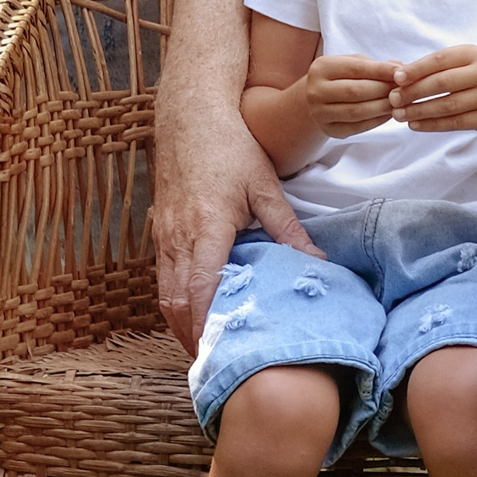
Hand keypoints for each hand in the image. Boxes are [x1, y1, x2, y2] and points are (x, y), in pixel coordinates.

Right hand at [153, 106, 317, 348]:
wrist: (190, 115)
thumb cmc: (231, 147)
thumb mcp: (265, 185)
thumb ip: (287, 228)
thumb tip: (317, 262)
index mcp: (207, 226)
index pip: (202, 288)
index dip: (208, 324)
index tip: (222, 350)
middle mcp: (178, 236)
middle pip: (177, 302)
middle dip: (193, 336)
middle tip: (215, 361)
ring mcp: (164, 234)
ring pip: (165, 294)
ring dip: (181, 324)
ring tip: (205, 348)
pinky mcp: (159, 231)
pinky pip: (161, 277)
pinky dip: (174, 302)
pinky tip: (192, 313)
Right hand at [302, 54, 401, 133]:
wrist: (318, 98)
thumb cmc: (342, 76)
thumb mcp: (354, 62)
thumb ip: (374, 65)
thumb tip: (399, 66)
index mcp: (322, 68)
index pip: (355, 68)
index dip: (380, 70)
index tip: (401, 71)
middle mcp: (316, 91)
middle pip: (355, 91)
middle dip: (383, 90)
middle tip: (403, 89)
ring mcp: (320, 113)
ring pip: (356, 111)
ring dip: (382, 107)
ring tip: (399, 102)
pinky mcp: (329, 131)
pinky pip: (357, 127)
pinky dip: (376, 121)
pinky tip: (388, 114)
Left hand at [391, 44, 476, 134]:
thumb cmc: (475, 73)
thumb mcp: (461, 61)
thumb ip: (434, 66)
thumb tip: (399, 76)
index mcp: (473, 53)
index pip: (440, 60)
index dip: (416, 69)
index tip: (395, 79)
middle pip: (442, 83)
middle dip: (414, 92)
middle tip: (392, 99)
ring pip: (447, 106)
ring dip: (419, 111)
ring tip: (399, 114)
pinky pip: (455, 123)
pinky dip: (432, 125)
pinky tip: (415, 124)